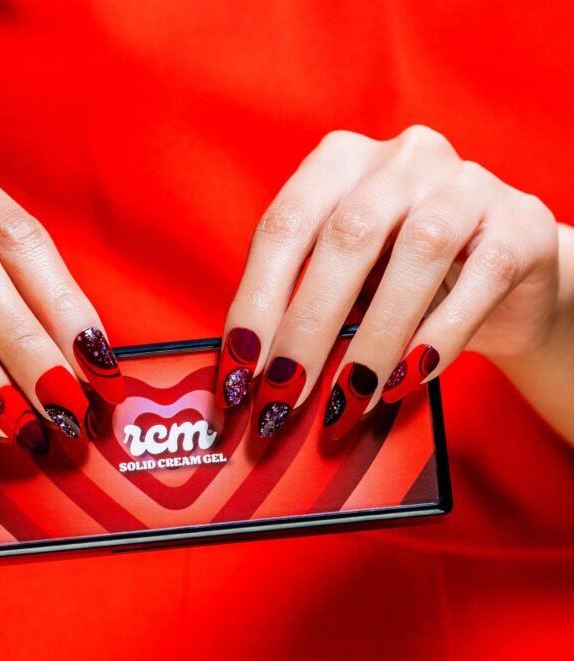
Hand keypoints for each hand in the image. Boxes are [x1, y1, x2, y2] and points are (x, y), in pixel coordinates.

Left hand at [215, 125, 559, 438]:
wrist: (505, 270)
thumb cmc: (400, 279)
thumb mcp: (344, 280)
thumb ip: (301, 308)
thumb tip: (252, 381)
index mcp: (338, 163)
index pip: (283, 226)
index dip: (255, 301)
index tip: (238, 371)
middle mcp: (401, 159)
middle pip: (344, 237)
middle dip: (306, 330)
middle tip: (282, 400)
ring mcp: (465, 183)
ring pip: (417, 254)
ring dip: (373, 341)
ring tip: (345, 404)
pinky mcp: (520, 224)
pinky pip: (479, 281)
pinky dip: (437, 339)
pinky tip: (405, 384)